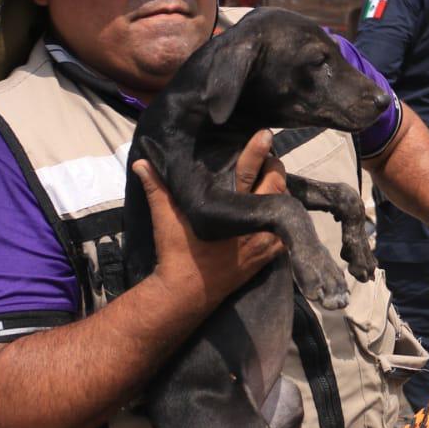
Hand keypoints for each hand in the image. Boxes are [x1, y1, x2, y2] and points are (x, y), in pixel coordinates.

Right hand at [135, 136, 283, 315]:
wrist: (186, 293)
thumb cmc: (177, 253)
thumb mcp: (165, 218)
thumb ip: (156, 187)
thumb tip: (141, 161)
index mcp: (230, 209)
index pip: (249, 172)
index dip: (258, 151)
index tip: (265, 134)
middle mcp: (253, 224)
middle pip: (276, 186)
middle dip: (275, 168)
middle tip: (270, 156)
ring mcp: (264, 241)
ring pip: (286, 208)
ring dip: (281, 192)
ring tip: (274, 179)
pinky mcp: (268, 257)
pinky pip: (287, 231)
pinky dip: (284, 217)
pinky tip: (278, 208)